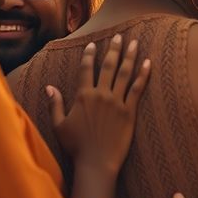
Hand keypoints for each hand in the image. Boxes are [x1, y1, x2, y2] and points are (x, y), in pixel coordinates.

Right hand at [49, 35, 149, 174]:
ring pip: (124, 73)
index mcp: (83, 96)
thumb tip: (49, 87)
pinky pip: (138, 89)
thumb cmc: (76, 147)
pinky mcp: (130, 112)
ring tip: (134, 43)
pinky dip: (144, 74)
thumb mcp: (59, 125)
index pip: (86, 69)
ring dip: (129, 56)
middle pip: (108, 66)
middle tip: (118, 35)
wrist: (96, 163)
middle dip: (113, 49)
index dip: (89, 55)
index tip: (92, 44)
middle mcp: (101, 95)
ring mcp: (117, 102)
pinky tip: (149, 63)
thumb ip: (54, 104)